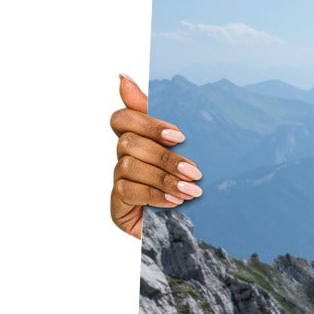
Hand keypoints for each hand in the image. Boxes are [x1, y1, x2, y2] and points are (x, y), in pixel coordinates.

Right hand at [109, 75, 199, 237]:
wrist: (191, 235)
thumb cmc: (191, 189)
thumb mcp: (187, 155)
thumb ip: (163, 122)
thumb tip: (123, 78)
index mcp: (139, 141)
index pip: (123, 118)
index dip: (147, 123)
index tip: (179, 136)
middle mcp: (125, 158)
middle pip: (128, 142)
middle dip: (164, 156)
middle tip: (196, 171)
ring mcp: (119, 181)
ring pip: (128, 165)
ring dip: (164, 178)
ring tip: (192, 192)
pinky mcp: (117, 205)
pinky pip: (127, 190)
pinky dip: (154, 195)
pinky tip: (175, 203)